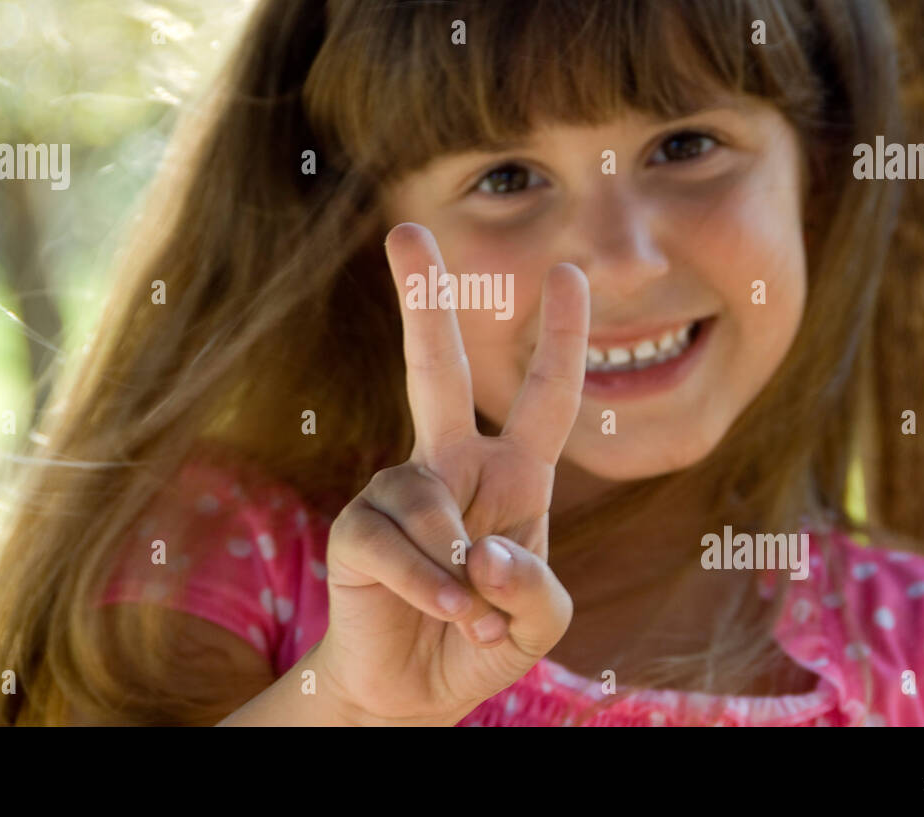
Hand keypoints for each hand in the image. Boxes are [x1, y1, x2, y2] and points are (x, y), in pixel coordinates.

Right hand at [313, 222, 588, 724]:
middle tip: (405, 231)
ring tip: (472, 617)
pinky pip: (394, 543)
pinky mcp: (356, 530)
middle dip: (423, 302)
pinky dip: (429, 585)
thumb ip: (535, 587)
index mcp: (512, 476)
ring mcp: (398, 493)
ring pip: (427, 499)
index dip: (561, 339)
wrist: (413, 691)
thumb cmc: (483, 639)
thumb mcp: (538, 621)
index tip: (567, 272)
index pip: (544, 399)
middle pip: (435, 372)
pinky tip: (449, 613)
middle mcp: (452, 467)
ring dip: (457, 569)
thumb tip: (483, 546)